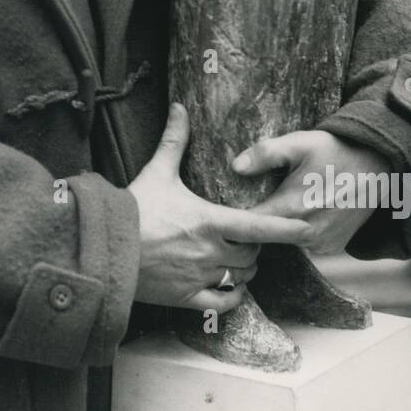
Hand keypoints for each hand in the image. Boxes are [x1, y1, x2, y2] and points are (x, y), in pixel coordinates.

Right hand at [129, 104, 313, 313]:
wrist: (104, 246)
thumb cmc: (133, 209)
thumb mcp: (158, 172)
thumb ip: (175, 140)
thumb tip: (181, 107)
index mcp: (210, 221)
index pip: (259, 227)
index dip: (286, 229)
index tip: (306, 229)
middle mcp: (211, 252)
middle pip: (253, 254)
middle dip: (255, 247)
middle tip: (249, 239)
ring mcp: (200, 277)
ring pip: (241, 277)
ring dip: (245, 269)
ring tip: (240, 259)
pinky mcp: (186, 298)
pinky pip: (222, 303)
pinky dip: (233, 297)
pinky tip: (232, 289)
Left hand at [232, 131, 395, 254]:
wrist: (379, 166)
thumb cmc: (335, 152)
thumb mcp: (299, 144)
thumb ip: (265, 154)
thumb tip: (236, 168)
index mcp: (292, 210)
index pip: (249, 226)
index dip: (235, 218)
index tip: (228, 207)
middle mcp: (306, 234)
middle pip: (266, 235)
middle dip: (256, 222)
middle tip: (256, 199)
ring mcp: (322, 244)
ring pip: (285, 240)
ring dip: (279, 226)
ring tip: (284, 201)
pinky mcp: (332, 247)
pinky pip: (304, 244)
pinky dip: (299, 231)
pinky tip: (304, 210)